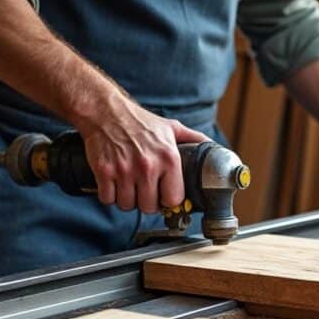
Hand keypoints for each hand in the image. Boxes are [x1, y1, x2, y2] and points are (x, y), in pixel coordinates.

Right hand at [78, 94, 209, 213]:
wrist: (105, 111)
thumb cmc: (139, 121)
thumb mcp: (172, 128)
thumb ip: (194, 139)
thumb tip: (214, 149)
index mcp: (168, 158)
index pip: (173, 200)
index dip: (167, 200)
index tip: (163, 195)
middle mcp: (148, 166)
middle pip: (149, 207)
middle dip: (146, 201)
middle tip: (143, 189)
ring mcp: (124, 170)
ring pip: (127, 206)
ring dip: (127, 199)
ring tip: (129, 185)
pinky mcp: (104, 172)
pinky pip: (108, 199)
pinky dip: (109, 195)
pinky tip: (114, 183)